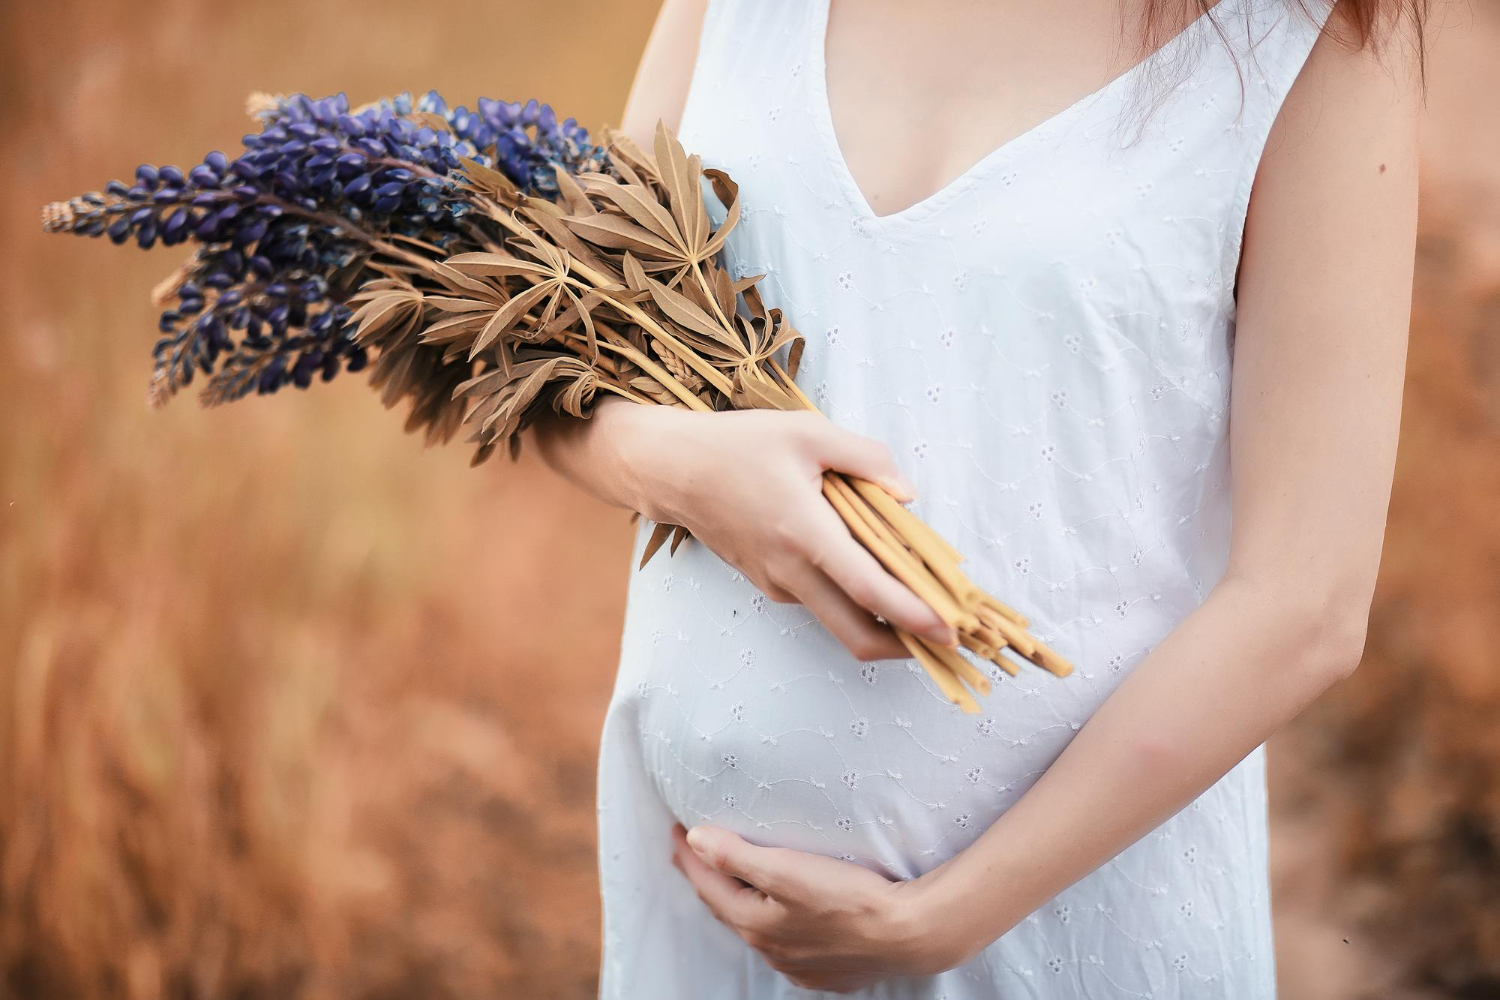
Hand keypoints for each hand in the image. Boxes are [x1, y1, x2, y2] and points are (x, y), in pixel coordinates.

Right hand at [603, 402, 955, 659]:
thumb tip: (907, 495)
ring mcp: (777, 584)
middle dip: (907, 646)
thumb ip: (866, 458)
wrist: (672, 470)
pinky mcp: (770, 584)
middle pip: (856, 633)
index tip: (949, 629)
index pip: (868, 589)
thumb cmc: (739, 445)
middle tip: (947, 638)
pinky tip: (874, 571)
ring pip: (840, 621)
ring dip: (883, 622)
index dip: (914, 614)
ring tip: (922, 599)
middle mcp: (790, 571)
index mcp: (804, 533)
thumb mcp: (808, 432)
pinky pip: (820, 601)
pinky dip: (854, 600)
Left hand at [670, 824, 961, 991]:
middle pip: (728, 908)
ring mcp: (800, 965)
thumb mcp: (788, 869)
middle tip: (694, 849)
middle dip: (708, 876)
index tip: (678, 829)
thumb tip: (695, 840)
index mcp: (756, 925)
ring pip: (757, 927)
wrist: (911, 934)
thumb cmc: (851, 899)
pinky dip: (772, 921)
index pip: (709, 885)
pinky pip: (787, 944)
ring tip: (732, 876)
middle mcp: (773, 951)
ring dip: (740, 900)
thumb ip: (737, 855)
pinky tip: (780, 913)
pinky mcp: (827, 970)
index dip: (690, 855)